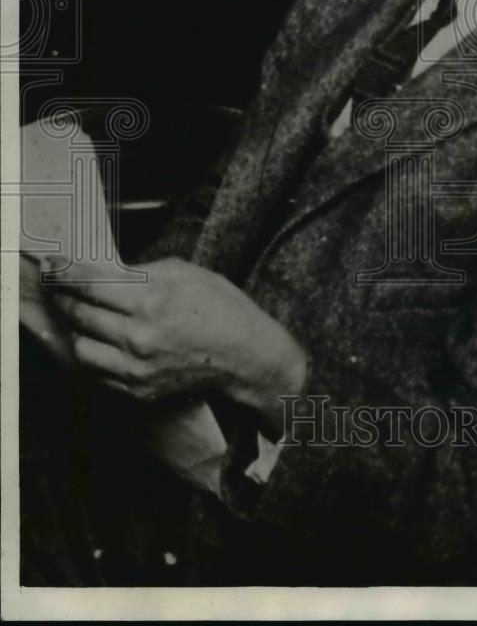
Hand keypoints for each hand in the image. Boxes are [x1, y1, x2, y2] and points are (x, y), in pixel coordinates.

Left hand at [49, 257, 305, 434]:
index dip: (64, 272)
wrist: (245, 355)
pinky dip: (94, 353)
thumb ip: (140, 272)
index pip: (89, 283)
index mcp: (150, 300)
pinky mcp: (137, 388)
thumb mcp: (184, 272)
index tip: (51, 266)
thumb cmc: (221, 308)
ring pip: (80, 347)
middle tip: (60, 287)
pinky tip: (102, 339)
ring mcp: (136, 367)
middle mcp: (138, 336)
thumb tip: (107, 274)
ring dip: (77, 329)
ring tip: (83, 316)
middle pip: (79, 314)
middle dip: (64, 297)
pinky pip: (97, 372)